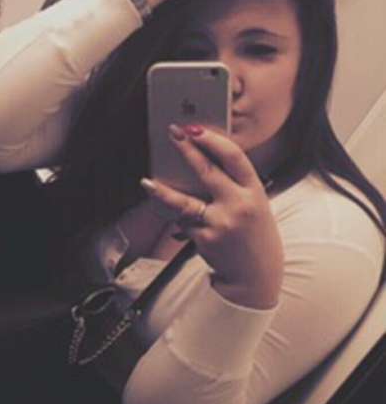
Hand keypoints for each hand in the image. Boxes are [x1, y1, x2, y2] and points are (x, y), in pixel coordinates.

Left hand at [141, 124, 283, 308]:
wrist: (256, 274)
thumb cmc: (254, 235)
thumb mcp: (255, 205)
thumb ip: (235, 187)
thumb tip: (204, 162)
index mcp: (254, 191)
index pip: (234, 158)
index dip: (214, 140)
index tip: (196, 129)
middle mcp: (238, 204)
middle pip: (208, 171)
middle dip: (188, 150)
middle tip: (173, 133)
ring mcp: (220, 222)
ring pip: (185, 202)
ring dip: (163, 191)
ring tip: (147, 182)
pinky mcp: (205, 239)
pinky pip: (185, 223)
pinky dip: (182, 220)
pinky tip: (188, 223)